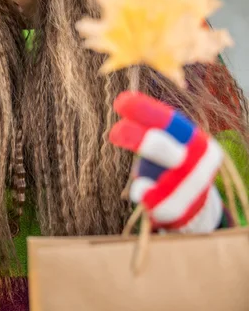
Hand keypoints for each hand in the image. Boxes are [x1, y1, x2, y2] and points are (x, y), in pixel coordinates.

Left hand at [110, 91, 223, 231]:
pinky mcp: (182, 209)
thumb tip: (123, 101)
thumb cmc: (171, 161)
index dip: (145, 111)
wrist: (194, 202)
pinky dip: (145, 195)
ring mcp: (192, 186)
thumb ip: (151, 125)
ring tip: (136, 174)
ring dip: (142, 172)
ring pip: (157, 176)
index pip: (169, 121)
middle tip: (114, 132)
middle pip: (163, 147)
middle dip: (138, 139)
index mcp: (193, 137)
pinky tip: (140, 193)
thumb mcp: (168, 139)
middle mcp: (197, 159)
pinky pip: (157, 202)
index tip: (121, 102)